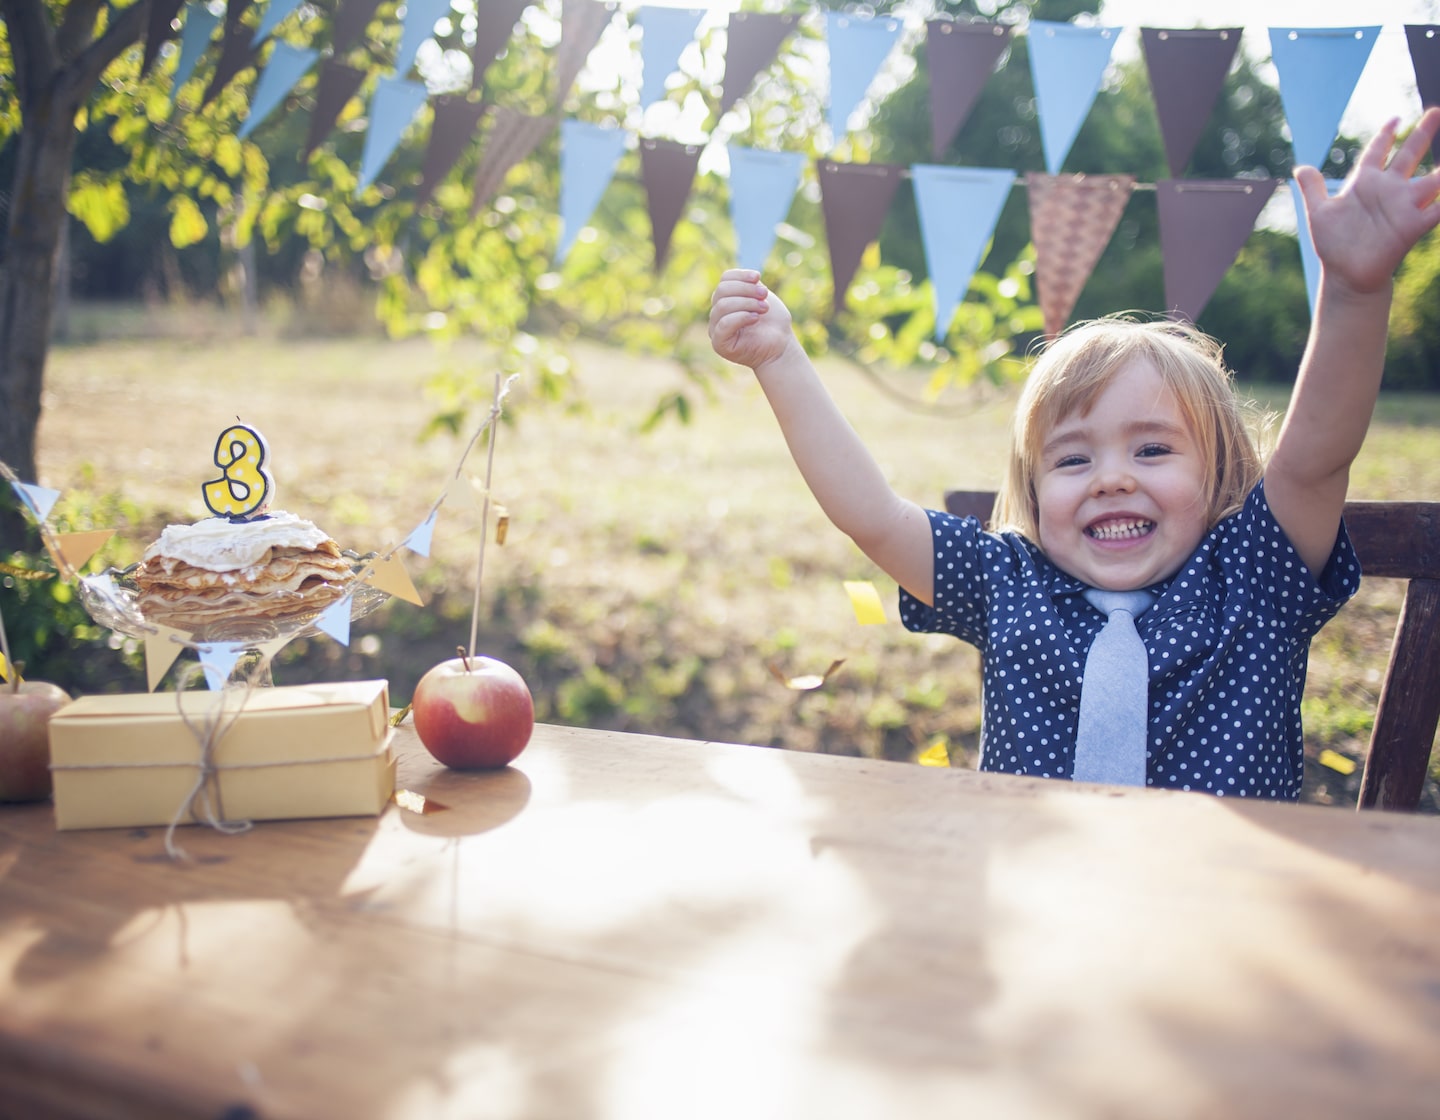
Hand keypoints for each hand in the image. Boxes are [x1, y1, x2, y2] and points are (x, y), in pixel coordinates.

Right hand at [708, 269, 798, 370]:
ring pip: (723, 305)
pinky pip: (724, 323)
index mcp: (726, 299)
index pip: (725, 279)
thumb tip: (746, 274)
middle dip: (746, 289)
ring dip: (747, 303)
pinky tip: (756, 318)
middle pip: (722, 290)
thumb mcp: (762, 297)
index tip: (758, 277)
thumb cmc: (773, 323)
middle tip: (764, 295)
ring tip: (764, 308)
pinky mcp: (719, 344)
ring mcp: (715, 329)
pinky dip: (742, 317)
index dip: (741, 275)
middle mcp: (717, 313)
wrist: (781, 347)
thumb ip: (751, 284)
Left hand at [1296, 107, 1439, 295]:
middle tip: (1435, 111)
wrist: (1346, 276)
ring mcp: (1403, 206)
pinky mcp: (1413, 225)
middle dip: (1422, 134)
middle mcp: (1388, 190)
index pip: (1377, 153)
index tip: (1395, 119)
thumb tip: (1300, 167)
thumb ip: (1313, 188)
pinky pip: (1438, 208)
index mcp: (1364, 184)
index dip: (1385, 136)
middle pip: (1409, 156)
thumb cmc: (1334, 245)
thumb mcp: (1319, 213)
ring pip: (1432, 179)